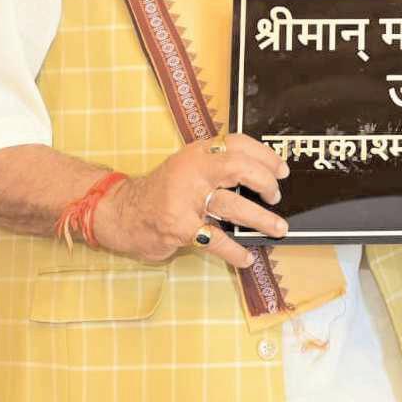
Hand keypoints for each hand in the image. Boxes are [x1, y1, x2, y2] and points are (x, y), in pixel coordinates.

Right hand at [93, 134, 289, 267]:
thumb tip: (261, 176)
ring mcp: (185, 198)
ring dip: (260, 219)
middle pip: (239, 168)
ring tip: (277, 228)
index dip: (265, 155)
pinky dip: (234, 251)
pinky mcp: (179, 227)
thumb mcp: (187, 166)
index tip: (281, 169)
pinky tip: (246, 257)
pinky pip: (215, 240)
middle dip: (265, 182)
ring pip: (233, 206)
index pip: (238, 144)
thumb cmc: (161, 191)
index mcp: (198, 153)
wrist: (120, 212)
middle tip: (276, 195)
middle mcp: (193, 170)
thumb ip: (216, 166)